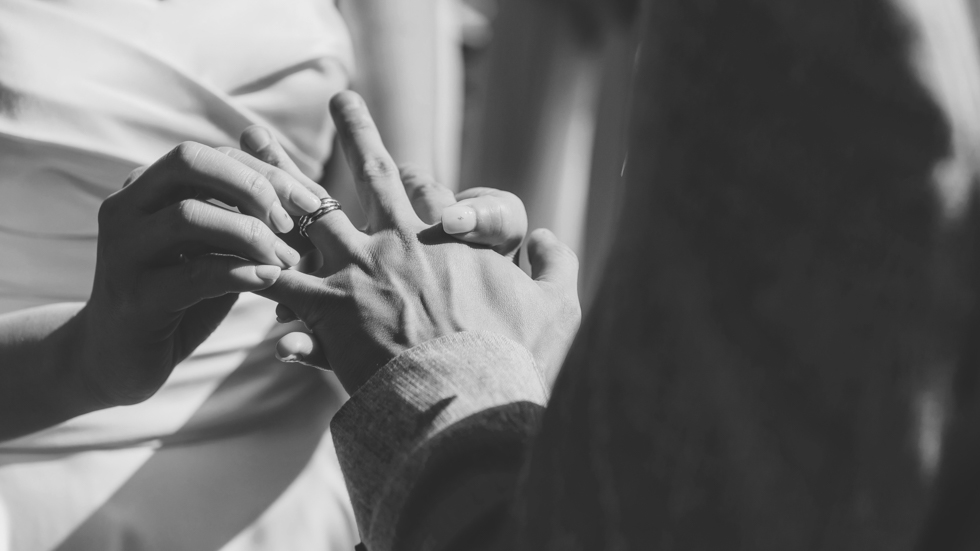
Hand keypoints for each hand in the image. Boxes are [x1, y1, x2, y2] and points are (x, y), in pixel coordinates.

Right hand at [76, 141, 325, 405]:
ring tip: (286, 260)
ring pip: (189, 216)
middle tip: (289, 223)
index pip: (212, 155)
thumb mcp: (212, 250)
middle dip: (252, 186)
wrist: (119, 360)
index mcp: (146, 188)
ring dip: (251, 235)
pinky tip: (270, 279)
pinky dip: (240, 273)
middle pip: (190, 163)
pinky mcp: (135, 296)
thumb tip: (301, 188)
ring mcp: (123, 250)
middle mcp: (127, 207)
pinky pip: (193, 273)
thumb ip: (242, 217)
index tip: (309, 202)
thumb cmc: (179, 297)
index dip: (266, 172)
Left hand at [237, 126, 530, 366]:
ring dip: (284, 178)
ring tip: (256, 149)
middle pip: (370, 175)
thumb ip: (555, 265)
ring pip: (311, 213)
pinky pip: (282, 284)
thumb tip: (548, 238)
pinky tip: (230, 256)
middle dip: (358, 133)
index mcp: (446, 240)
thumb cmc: (513, 359)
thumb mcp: (556, 306)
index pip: (428, 189)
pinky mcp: (330, 313)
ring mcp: (359, 275)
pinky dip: (258, 269)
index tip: (409, 168)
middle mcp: (398, 244)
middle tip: (342, 99)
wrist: (469, 401)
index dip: (420, 178)